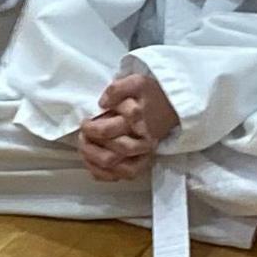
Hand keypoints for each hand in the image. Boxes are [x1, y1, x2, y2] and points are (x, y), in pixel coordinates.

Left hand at [77, 67, 176, 181]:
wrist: (173, 106)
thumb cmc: (150, 94)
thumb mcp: (136, 81)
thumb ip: (117, 89)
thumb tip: (102, 103)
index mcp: (137, 120)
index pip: (108, 130)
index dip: (91, 127)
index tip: (85, 121)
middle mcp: (141, 139)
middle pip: (110, 149)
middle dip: (90, 143)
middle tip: (83, 133)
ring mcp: (142, 153)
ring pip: (114, 164)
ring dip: (93, 158)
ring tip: (84, 147)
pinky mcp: (142, 162)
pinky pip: (122, 175)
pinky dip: (104, 173)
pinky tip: (92, 164)